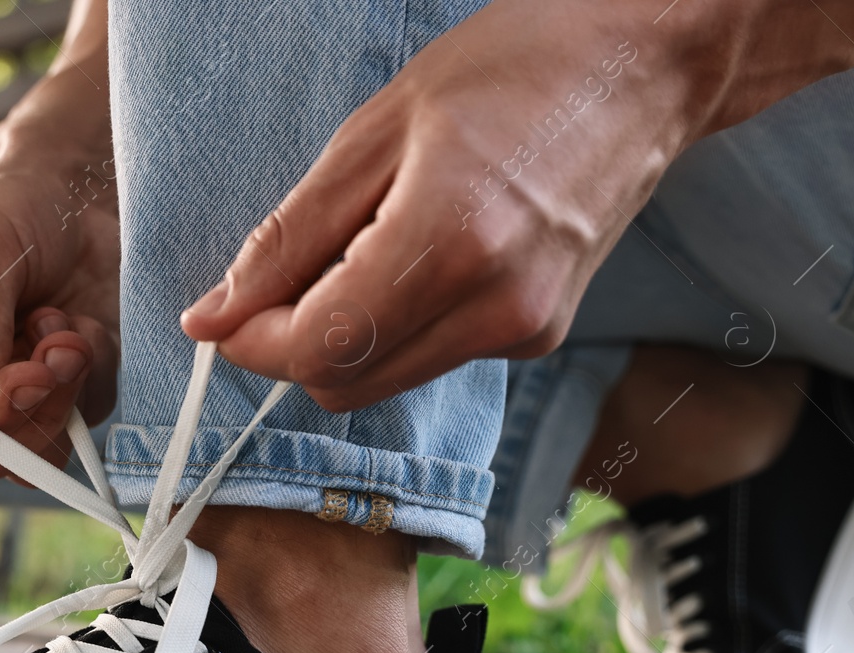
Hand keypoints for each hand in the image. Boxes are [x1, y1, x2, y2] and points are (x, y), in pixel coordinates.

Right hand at [0, 151, 118, 483]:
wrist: (77, 194)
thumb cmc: (11, 205)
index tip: (26, 373)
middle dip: (26, 411)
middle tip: (58, 349)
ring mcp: (4, 400)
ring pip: (33, 453)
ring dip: (64, 393)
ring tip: (67, 326)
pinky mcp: (60, 400)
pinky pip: (81, 421)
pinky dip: (92, 376)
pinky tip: (81, 327)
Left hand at [179, 0, 722, 410]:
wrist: (641, 67)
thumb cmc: (508, 72)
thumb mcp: (372, 135)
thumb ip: (287, 238)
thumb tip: (212, 317)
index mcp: (449, 244)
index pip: (317, 351)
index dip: (252, 343)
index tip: (225, 313)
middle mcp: (496, 308)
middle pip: (342, 385)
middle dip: (293, 344)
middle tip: (289, 271)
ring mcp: (526, 331)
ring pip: (382, 381)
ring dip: (344, 337)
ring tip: (368, 244)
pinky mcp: (540, 338)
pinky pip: (430, 357)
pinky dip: (397, 327)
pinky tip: (420, 254)